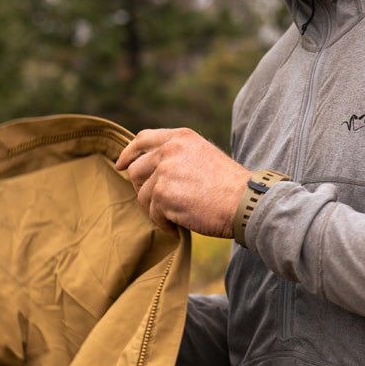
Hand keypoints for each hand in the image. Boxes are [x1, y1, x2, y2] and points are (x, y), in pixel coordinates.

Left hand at [115, 128, 251, 237]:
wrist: (244, 202)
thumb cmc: (230, 185)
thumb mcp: (203, 156)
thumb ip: (177, 156)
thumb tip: (151, 168)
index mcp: (181, 138)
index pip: (143, 139)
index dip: (129, 153)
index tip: (121, 165)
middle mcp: (170, 150)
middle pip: (136, 170)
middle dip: (142, 189)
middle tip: (158, 204)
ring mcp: (164, 172)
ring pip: (142, 195)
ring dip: (156, 210)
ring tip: (176, 217)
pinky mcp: (163, 194)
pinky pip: (153, 214)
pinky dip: (165, 224)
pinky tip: (179, 227)